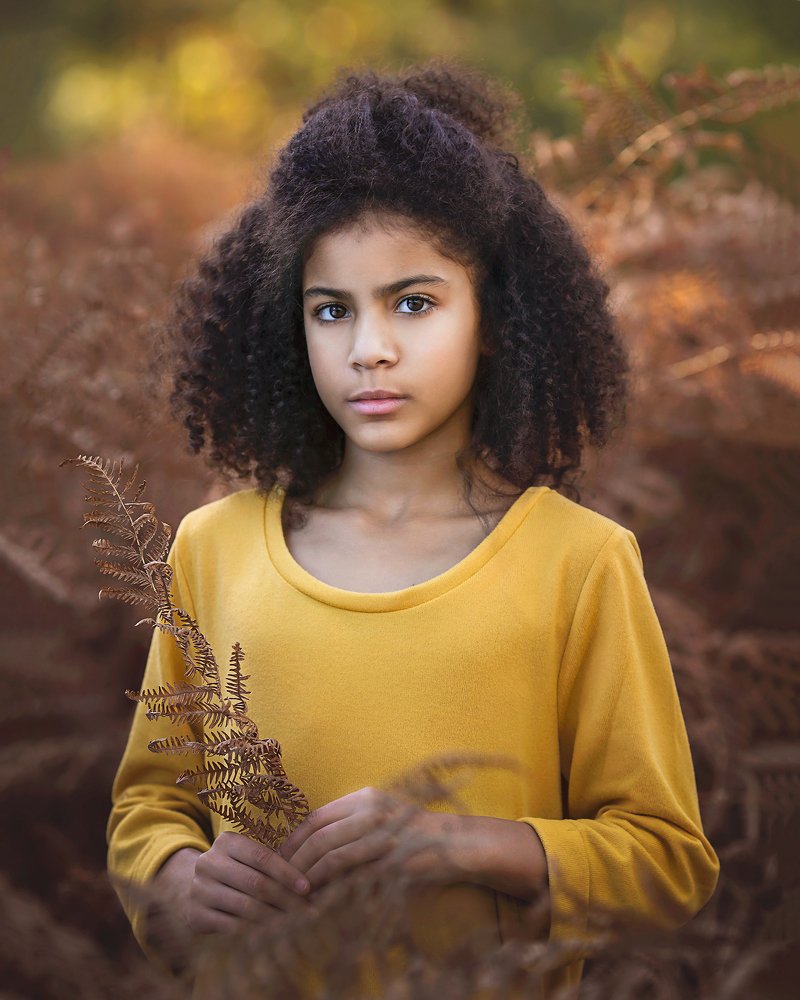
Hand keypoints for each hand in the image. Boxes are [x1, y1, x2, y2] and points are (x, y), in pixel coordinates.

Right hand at [163, 831, 315, 935]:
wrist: (194, 891)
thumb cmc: (236, 872)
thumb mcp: (248, 860)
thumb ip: (274, 864)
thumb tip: (311, 884)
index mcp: (226, 842)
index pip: (262, 857)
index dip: (287, 873)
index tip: (307, 888)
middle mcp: (208, 862)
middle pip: (255, 883)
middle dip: (285, 899)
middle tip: (307, 912)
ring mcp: (199, 889)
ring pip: (245, 906)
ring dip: (274, 918)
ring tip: (295, 925)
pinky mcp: (195, 915)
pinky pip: (231, 926)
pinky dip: (254, 932)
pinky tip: (272, 937)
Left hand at [278, 786, 463, 891]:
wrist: (456, 844)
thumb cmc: (416, 837)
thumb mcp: (381, 821)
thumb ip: (351, 828)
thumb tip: (313, 850)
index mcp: (364, 797)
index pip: (316, 816)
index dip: (294, 839)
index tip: (281, 859)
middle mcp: (368, 808)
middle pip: (318, 833)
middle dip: (294, 859)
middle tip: (281, 881)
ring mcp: (379, 829)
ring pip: (328, 850)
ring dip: (307, 874)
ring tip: (295, 894)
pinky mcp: (387, 853)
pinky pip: (349, 869)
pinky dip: (329, 884)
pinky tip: (319, 898)